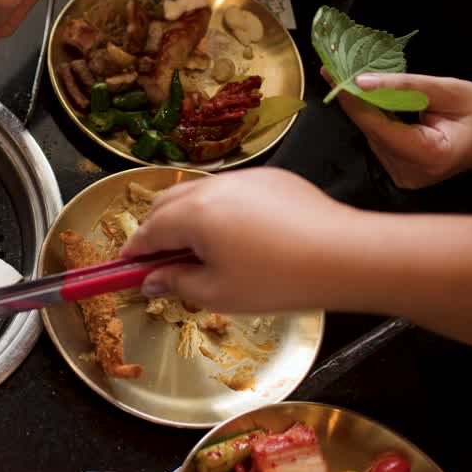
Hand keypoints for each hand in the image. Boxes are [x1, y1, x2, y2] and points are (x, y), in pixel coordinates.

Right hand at [120, 168, 366, 312]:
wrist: (345, 254)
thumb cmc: (278, 280)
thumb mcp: (217, 293)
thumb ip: (176, 283)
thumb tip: (150, 281)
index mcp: (192, 214)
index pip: (146, 232)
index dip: (132, 253)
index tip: (126, 269)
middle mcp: (212, 187)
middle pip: (166, 204)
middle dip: (156, 231)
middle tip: (165, 263)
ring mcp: (244, 178)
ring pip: (198, 193)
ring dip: (188, 218)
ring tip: (205, 251)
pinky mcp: (271, 178)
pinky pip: (231, 190)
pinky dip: (221, 210)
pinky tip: (243, 238)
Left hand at [327, 69, 471, 189]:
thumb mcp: (451, 90)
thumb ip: (407, 87)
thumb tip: (362, 82)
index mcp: (430, 157)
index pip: (379, 127)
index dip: (354, 101)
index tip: (332, 76)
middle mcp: (411, 173)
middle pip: (372, 132)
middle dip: (357, 100)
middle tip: (336, 69)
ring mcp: (404, 177)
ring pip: (373, 136)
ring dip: (366, 108)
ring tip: (355, 80)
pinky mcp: (399, 173)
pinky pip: (380, 140)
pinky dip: (378, 119)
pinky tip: (378, 101)